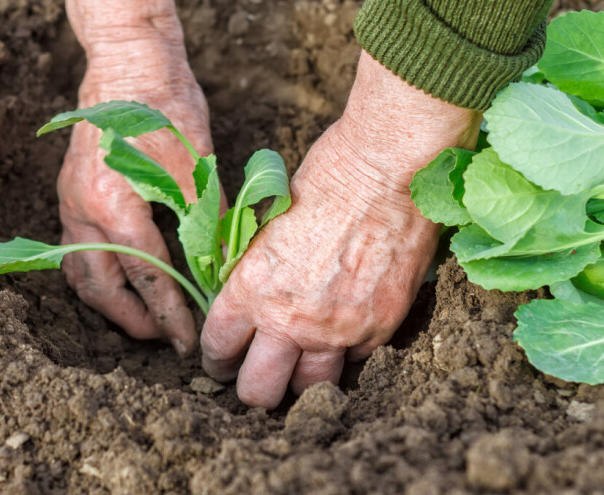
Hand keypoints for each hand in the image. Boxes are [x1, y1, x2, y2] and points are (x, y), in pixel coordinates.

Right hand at [59, 0, 211, 354]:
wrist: (128, 61)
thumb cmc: (164, 104)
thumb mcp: (195, 164)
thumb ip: (204, 221)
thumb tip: (222, 269)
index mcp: (112, 203)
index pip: (145, 275)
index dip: (169, 313)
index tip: (188, 341)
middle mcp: (81, 209)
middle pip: (100, 286)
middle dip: (133, 320)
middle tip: (165, 340)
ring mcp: (70, 201)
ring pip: (81, 271)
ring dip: (111, 303)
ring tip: (144, 320)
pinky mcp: (72, 194)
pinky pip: (77, 249)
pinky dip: (100, 274)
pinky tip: (125, 282)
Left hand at [201, 52, 481, 406]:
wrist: (387, 170)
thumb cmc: (324, 180)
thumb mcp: (267, 227)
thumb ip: (254, 274)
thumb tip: (245, 302)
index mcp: (252, 290)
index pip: (218, 350)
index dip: (217, 360)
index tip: (223, 359)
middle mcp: (290, 320)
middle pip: (258, 391)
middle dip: (252, 388)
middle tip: (257, 375)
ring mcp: (338, 330)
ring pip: (310, 389)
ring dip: (301, 380)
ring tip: (300, 365)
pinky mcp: (379, 328)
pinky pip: (355, 360)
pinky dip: (346, 352)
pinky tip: (343, 331)